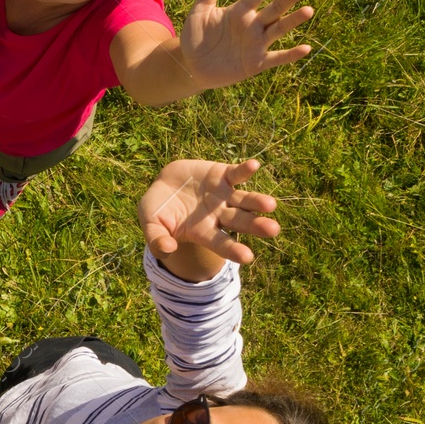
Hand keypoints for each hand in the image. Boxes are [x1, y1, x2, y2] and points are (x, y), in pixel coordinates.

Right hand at [138, 158, 279, 266]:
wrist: (163, 185)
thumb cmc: (157, 210)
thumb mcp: (151, 225)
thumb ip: (156, 239)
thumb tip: (168, 249)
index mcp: (204, 232)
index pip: (221, 243)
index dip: (233, 249)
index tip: (247, 257)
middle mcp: (219, 215)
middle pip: (240, 221)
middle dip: (256, 225)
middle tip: (272, 230)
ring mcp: (224, 195)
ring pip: (245, 200)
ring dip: (257, 201)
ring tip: (270, 205)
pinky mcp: (223, 175)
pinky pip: (237, 174)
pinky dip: (245, 170)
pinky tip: (254, 166)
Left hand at [178, 0, 313, 90]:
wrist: (191, 66)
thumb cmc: (196, 36)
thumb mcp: (200, 11)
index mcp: (241, 10)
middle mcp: (253, 25)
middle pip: (275, 8)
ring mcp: (256, 44)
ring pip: (278, 29)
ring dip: (293, 21)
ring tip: (308, 10)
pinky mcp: (255, 64)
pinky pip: (276, 58)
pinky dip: (290, 55)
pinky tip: (306, 48)